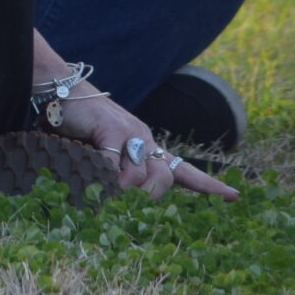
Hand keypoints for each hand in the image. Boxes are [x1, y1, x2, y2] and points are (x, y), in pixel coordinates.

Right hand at [56, 92, 237, 199]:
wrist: (60, 87)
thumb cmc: (78, 121)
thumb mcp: (100, 149)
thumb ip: (112, 170)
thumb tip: (117, 198)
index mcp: (145, 144)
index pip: (181, 168)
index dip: (207, 185)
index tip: (235, 197)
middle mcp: (143, 137)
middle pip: (164, 176)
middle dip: (152, 197)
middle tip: (132, 207)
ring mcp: (129, 132)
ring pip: (142, 173)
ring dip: (127, 191)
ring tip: (112, 200)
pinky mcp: (111, 128)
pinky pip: (114, 162)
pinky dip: (106, 177)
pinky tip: (97, 183)